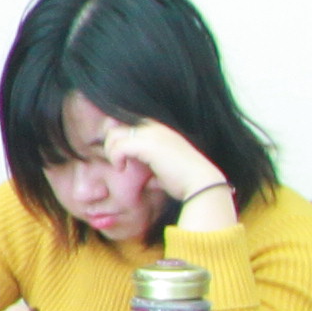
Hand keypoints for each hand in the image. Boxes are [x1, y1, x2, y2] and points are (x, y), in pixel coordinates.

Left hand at [98, 117, 229, 213]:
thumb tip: (148, 181)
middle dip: (111, 146)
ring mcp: (152, 133)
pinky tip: (122, 169)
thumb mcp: (165, 172)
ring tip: (120, 166)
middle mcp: (155, 127)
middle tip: (117, 163)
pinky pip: (118, 146)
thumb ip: (154, 170)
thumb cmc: (185, 182)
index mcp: (159, 131)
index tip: (118, 159)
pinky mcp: (148, 144)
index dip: (118, 142)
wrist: (201, 184)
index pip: (127, 126)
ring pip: (114, 135)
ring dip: (111, 152)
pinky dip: (116, 158)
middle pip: (117, 127)